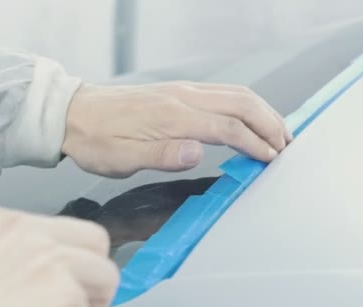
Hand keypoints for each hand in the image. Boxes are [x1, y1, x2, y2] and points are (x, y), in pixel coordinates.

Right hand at [0, 202, 118, 306]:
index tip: (57, 282)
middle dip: (90, 276)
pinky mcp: (65, 299)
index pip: (56, 228)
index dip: (64, 262)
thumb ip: (5, 256)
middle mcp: (21, 230)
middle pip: (94, 241)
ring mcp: (47, 261)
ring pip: (104, 279)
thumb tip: (42, 267)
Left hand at [63, 81, 292, 177]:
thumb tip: (198, 153)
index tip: (271, 158)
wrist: (75, 113)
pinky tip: (252, 115)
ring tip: (279, 131)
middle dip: (269, 124)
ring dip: (263, 111)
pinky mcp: (180, 91)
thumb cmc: (97, 140)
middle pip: (241, 103)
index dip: (254, 143)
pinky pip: (224, 91)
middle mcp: (183, 97)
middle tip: (287, 145)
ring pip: (236, 94)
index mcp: (173, 117)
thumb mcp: (122, 159)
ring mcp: (183, 90)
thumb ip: (162, 155)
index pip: (227, 128)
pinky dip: (247, 103)